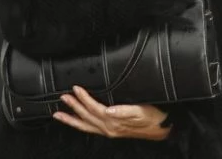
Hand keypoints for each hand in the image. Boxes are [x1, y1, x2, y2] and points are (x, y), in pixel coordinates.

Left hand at [54, 85, 169, 140]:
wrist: (162, 129)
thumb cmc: (154, 118)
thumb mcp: (142, 111)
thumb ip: (125, 111)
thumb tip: (109, 110)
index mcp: (115, 122)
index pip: (94, 108)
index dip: (84, 98)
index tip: (76, 89)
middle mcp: (109, 128)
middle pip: (86, 117)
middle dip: (73, 107)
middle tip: (63, 97)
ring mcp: (109, 131)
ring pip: (85, 126)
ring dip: (71, 119)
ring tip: (59, 114)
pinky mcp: (111, 132)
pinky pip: (91, 129)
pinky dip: (81, 125)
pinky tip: (78, 121)